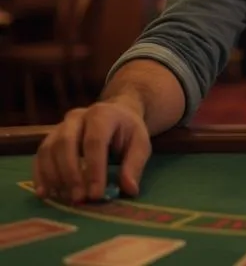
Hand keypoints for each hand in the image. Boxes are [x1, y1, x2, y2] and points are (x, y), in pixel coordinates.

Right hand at [33, 100, 150, 203]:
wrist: (116, 112)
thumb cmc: (128, 131)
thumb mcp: (140, 143)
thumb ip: (134, 164)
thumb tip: (130, 190)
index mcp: (103, 115)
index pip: (95, 141)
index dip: (94, 169)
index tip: (96, 194)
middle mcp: (78, 117)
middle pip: (66, 143)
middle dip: (71, 174)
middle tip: (78, 199)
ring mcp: (61, 125)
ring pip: (49, 149)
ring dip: (54, 176)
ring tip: (64, 198)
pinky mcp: (50, 137)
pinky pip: (39, 155)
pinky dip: (40, 174)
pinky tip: (45, 193)